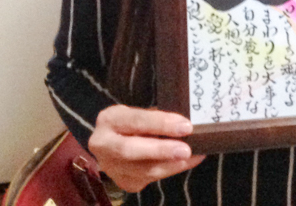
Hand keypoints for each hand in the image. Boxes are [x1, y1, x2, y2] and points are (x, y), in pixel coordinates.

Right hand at [87, 105, 204, 192]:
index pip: (135, 120)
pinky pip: (149, 179)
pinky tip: (186, 162)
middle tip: (186, 150)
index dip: (160, 124)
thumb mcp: (138, 113)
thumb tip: (184, 125)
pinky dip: (171, 170)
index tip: (185, 126)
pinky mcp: (123, 182)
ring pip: (142, 170)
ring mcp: (111, 167)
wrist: (114, 143)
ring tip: (193, 156)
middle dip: (161, 150)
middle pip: (130, 150)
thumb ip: (155, 118)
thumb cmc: (133, 124)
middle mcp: (103, 144)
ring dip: (171, 165)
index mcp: (109, 119)